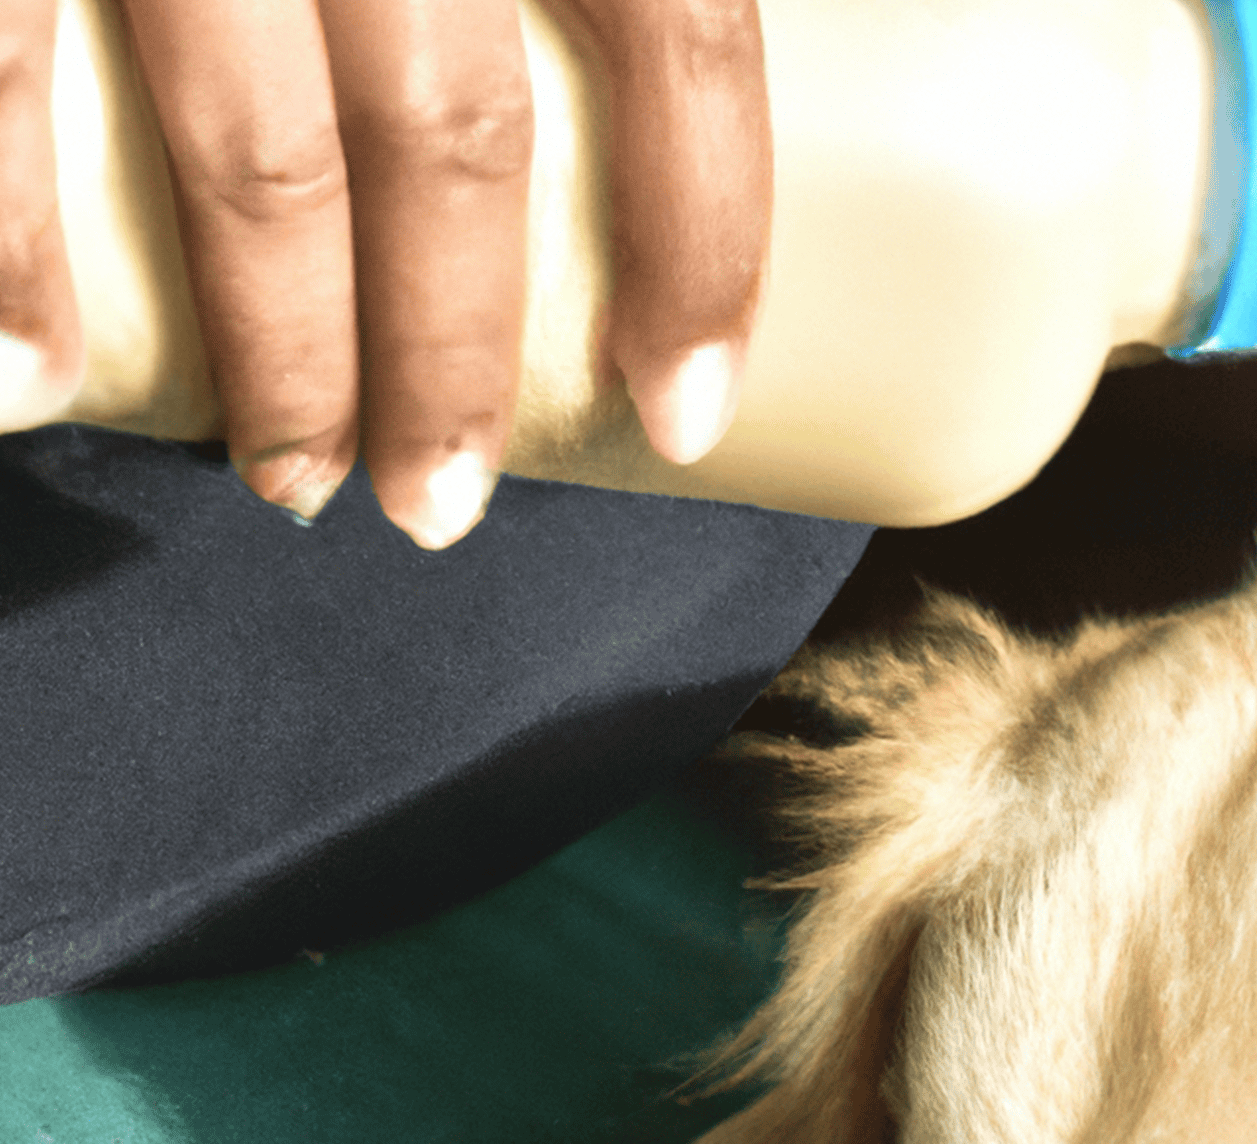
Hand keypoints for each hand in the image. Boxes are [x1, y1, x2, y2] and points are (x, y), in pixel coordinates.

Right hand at [0, 0, 770, 549]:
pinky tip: (30, 378)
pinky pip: (1, 75)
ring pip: (266, 160)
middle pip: (458, 140)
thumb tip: (545, 120)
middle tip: (439, 502)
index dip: (706, 242)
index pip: (680, 32)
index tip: (690, 415)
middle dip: (456, 358)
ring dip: (284, 356)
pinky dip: (15, 244)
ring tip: (292, 485)